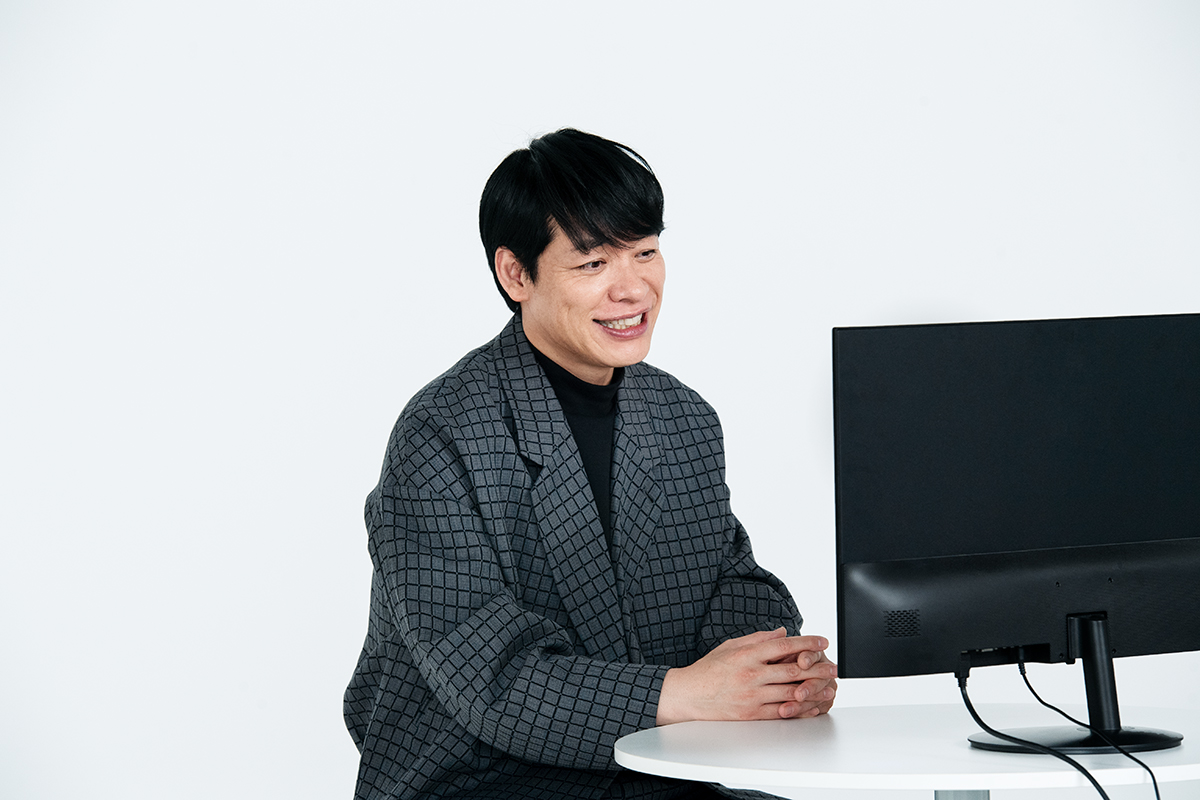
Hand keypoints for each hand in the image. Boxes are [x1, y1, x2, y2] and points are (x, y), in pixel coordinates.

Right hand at [655, 628, 837, 724]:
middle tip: (833, 666)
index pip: (783, 646)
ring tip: (829, 687)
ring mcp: (752, 695)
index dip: (806, 642)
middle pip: (792, 670)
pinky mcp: (751, 714)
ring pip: (791, 692)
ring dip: (813, 690)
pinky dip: (799, 709)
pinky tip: (811, 706)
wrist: (687, 695)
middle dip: (817, 668)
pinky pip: (781, 712)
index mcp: (747, 654)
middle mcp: (751, 674)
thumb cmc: (708, 670)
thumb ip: (758, 638)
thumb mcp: (730, 646)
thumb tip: (782, 633)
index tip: (822, 641)